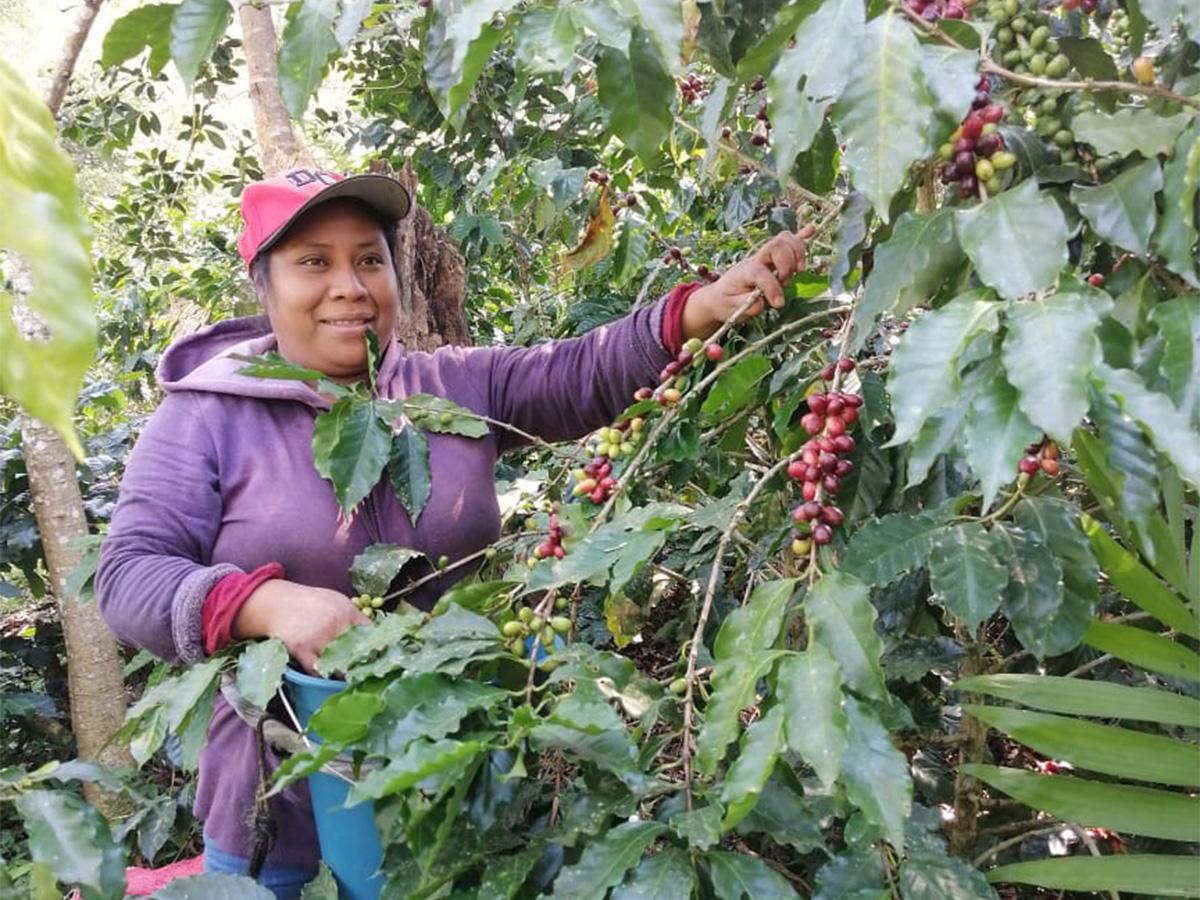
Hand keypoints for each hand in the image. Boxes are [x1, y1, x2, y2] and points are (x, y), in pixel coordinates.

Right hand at [232, 578, 369, 673]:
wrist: (277, 603)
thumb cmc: (310, 602)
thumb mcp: (337, 601)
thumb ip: (354, 617)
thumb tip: (372, 633)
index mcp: (347, 612)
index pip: (370, 633)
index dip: (377, 647)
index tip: (379, 657)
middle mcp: (335, 624)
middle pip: (356, 651)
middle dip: (361, 663)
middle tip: (365, 672)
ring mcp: (318, 638)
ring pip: (339, 664)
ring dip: (344, 672)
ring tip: (350, 677)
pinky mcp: (301, 650)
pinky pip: (318, 670)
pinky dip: (325, 675)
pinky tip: (329, 675)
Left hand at [681, 225, 815, 340]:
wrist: (720, 295)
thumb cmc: (727, 301)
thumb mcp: (731, 309)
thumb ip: (747, 307)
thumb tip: (763, 303)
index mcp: (744, 271)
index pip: (760, 272)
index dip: (772, 287)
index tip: (778, 304)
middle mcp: (757, 259)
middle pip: (776, 246)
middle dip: (787, 263)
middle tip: (786, 281)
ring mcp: (766, 256)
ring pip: (785, 240)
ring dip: (797, 252)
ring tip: (798, 270)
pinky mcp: (774, 258)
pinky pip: (789, 242)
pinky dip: (801, 236)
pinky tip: (811, 229)